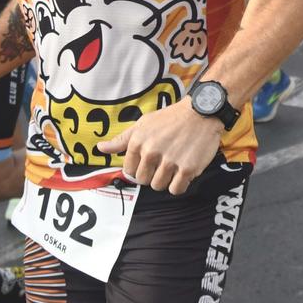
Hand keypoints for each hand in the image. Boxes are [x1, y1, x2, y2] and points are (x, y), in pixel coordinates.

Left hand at [99, 102, 221, 195]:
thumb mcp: (143, 124)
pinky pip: (176, 190)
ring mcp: (170, 161)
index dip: (139, 168)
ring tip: (174, 165)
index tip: (150, 161)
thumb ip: (121, 140)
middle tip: (163, 162)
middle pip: (144, 181)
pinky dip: (179, 184)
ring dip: (166, 179)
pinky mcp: (187, 169)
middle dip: (152, 174)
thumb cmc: (171, 118)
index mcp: (138, 142)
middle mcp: (152, 152)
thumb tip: (100, 148)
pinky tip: (182, 172)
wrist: (201, 112)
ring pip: (159, 186)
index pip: (129, 171)